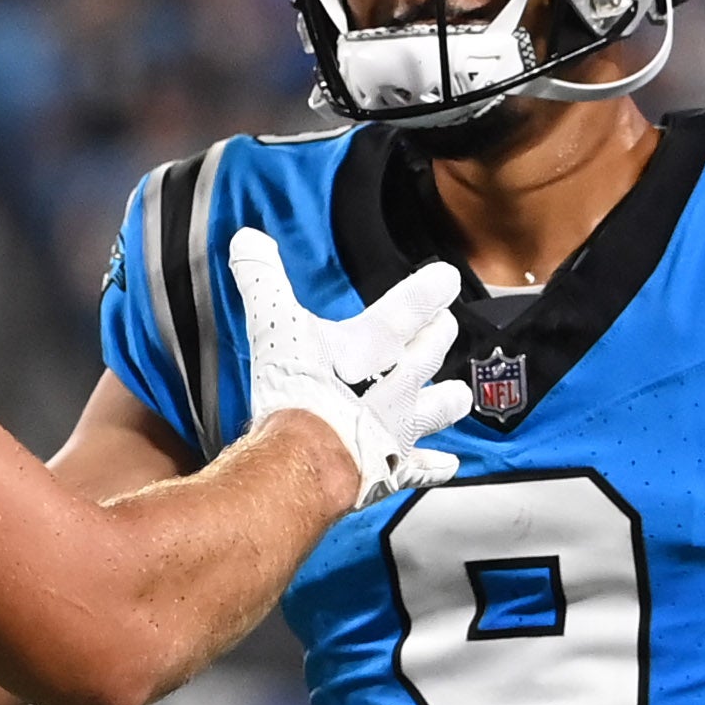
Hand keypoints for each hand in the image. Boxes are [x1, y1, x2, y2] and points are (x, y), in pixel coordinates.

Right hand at [229, 229, 471, 510]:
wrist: (306, 461)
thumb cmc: (296, 393)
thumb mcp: (273, 326)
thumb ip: (263, 281)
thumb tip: (246, 239)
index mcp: (373, 343)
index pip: (411, 306)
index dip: (431, 289)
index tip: (446, 279)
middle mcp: (398, 383)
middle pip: (431, 352)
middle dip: (438, 336)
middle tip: (444, 326)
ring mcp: (401, 427)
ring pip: (441, 407)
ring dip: (449, 398)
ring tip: (458, 394)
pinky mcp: (395, 466)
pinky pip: (424, 466)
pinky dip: (436, 465)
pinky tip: (448, 464)